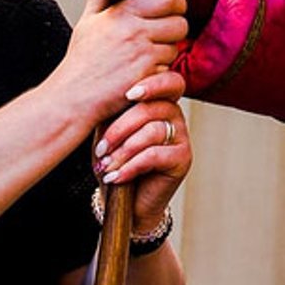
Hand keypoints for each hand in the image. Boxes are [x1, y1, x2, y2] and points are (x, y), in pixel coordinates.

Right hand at [49, 0, 188, 126]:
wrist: (72, 99)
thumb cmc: (81, 63)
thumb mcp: (88, 23)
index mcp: (123, 12)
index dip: (175, 2)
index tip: (171, 9)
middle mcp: (136, 30)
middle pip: (180, 23)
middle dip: (173, 30)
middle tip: (157, 37)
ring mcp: (144, 54)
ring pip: (176, 47)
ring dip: (165, 53)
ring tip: (143, 58)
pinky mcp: (149, 75)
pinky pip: (169, 70)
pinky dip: (160, 73)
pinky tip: (141, 74)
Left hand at [94, 83, 190, 226]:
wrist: (126, 203)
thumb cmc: (116, 163)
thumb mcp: (108, 134)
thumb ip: (112, 114)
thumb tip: (105, 98)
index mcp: (159, 102)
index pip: (167, 81)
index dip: (152, 84)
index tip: (128, 94)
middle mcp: (174, 115)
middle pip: (151, 108)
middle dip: (120, 129)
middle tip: (101, 149)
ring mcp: (181, 136)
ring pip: (152, 131)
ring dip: (123, 151)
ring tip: (107, 167)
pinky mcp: (183, 158)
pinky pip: (155, 154)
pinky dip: (131, 166)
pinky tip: (117, 177)